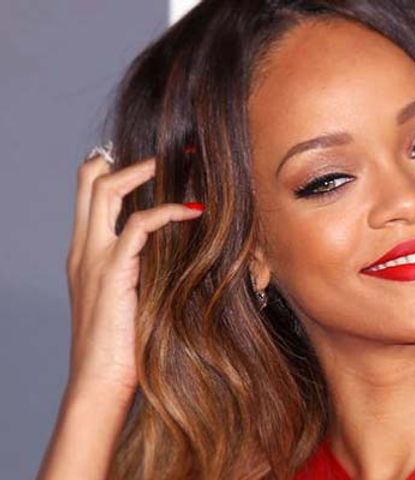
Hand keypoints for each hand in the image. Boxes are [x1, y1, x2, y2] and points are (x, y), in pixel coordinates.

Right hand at [64, 154, 202, 395]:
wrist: (100, 381)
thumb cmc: (119, 345)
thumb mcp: (129, 297)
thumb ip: (140, 269)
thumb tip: (175, 250)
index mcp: (85, 253)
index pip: (90, 194)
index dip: (116, 170)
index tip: (152, 161)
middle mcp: (84, 248)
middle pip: (89, 181)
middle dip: (125, 158)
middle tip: (164, 153)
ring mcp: (93, 258)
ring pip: (106, 191)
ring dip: (143, 171)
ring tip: (177, 165)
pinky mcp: (112, 272)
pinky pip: (138, 225)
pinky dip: (167, 212)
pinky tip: (193, 211)